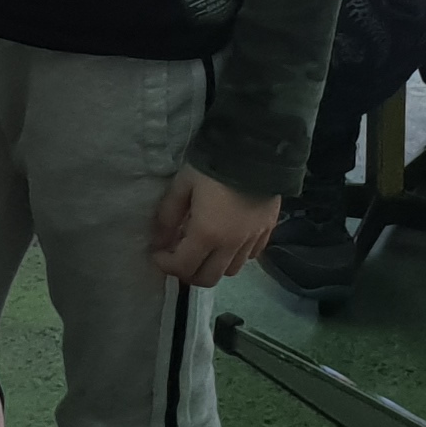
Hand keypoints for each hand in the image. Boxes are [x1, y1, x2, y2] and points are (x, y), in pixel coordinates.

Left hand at [150, 168, 278, 286]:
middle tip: (178, 256)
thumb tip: (159, 240)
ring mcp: (252, 240)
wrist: (257, 148)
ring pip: (231, 270)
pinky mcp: (268, 230)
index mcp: (207, 234)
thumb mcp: (183, 184)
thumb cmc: (214, 164)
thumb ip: (168, 215)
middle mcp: (231, 245)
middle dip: (188, 273)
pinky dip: (236, 255)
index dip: (165, 264)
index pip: (183, 267)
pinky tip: (228, 239)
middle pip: (208, 279)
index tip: (157, 253)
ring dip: (213, 265)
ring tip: (204, 248)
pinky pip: (251, 256)